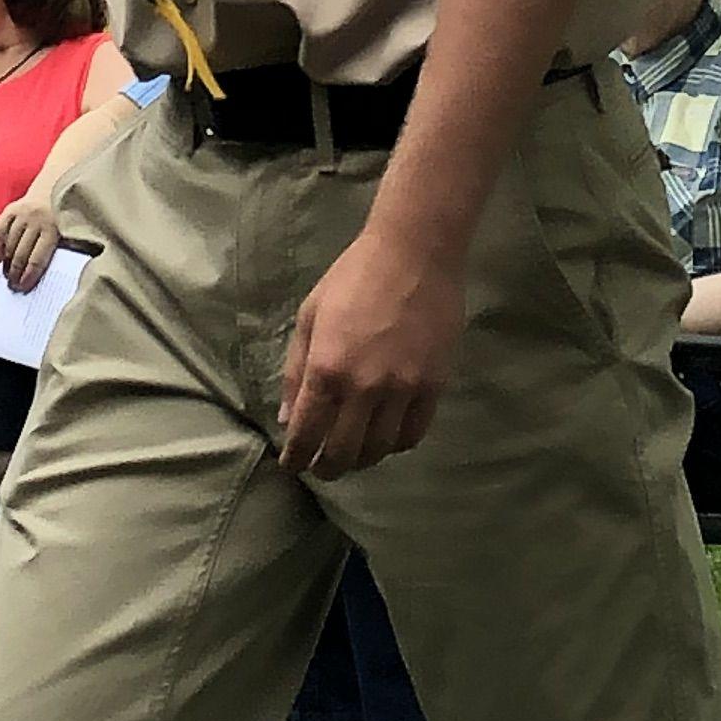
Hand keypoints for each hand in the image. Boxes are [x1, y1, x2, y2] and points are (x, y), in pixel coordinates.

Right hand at [0, 192, 62, 288]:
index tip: (22, 289)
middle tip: (12, 287)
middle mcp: (37, 220)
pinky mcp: (11, 209)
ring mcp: (22, 214)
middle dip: (15, 274)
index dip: (29, 277)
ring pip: (9, 244)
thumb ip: (56, 251)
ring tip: (6, 275)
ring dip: (6, 263)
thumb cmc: (61, 219)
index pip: (38, 260)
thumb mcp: (66, 234)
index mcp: (53, 229)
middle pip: (21, 254)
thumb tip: (48, 278)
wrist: (53, 189)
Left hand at [277, 224, 464, 477]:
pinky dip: (395, 444)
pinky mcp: (433, 386)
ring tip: (353, 454)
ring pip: (379, 449)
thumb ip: (295, 370)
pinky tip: (386, 437)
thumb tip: (287, 418)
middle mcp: (363, 388)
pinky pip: (413, 434)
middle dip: (327, 467)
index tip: (292, 464)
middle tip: (321, 467)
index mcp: (326, 369)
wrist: (415, 253)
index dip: (296, 457)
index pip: (306, 432)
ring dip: (361, 459)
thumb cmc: (354, 277)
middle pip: (343, 453)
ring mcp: (402, 390)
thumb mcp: (310, 316)